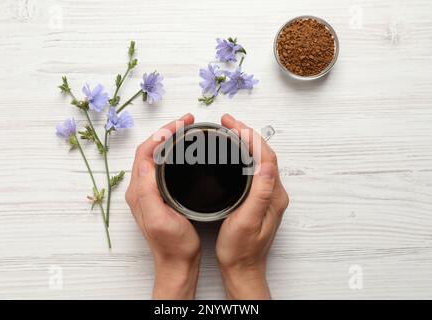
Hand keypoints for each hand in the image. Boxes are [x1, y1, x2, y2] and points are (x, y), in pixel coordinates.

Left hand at [125, 113, 200, 299]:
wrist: (178, 262)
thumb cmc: (172, 244)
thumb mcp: (159, 219)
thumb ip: (147, 192)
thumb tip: (144, 163)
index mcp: (139, 191)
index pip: (145, 152)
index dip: (161, 134)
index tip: (180, 124)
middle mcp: (141, 188)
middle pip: (149, 149)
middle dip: (167, 131)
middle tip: (187, 121)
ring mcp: (150, 191)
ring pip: (156, 155)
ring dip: (169, 138)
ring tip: (186, 128)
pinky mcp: (160, 194)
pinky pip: (163, 164)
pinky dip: (173, 151)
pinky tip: (184, 149)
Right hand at [216, 114, 288, 299]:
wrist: (242, 268)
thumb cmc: (241, 250)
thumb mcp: (247, 222)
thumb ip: (260, 194)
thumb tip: (268, 165)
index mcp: (273, 196)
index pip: (266, 156)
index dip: (250, 136)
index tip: (232, 124)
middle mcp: (274, 193)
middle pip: (264, 154)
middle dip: (247, 133)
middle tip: (227, 121)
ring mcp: (267, 196)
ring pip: (260, 159)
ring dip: (246, 141)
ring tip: (229, 129)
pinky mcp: (259, 199)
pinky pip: (255, 168)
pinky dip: (245, 154)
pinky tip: (234, 152)